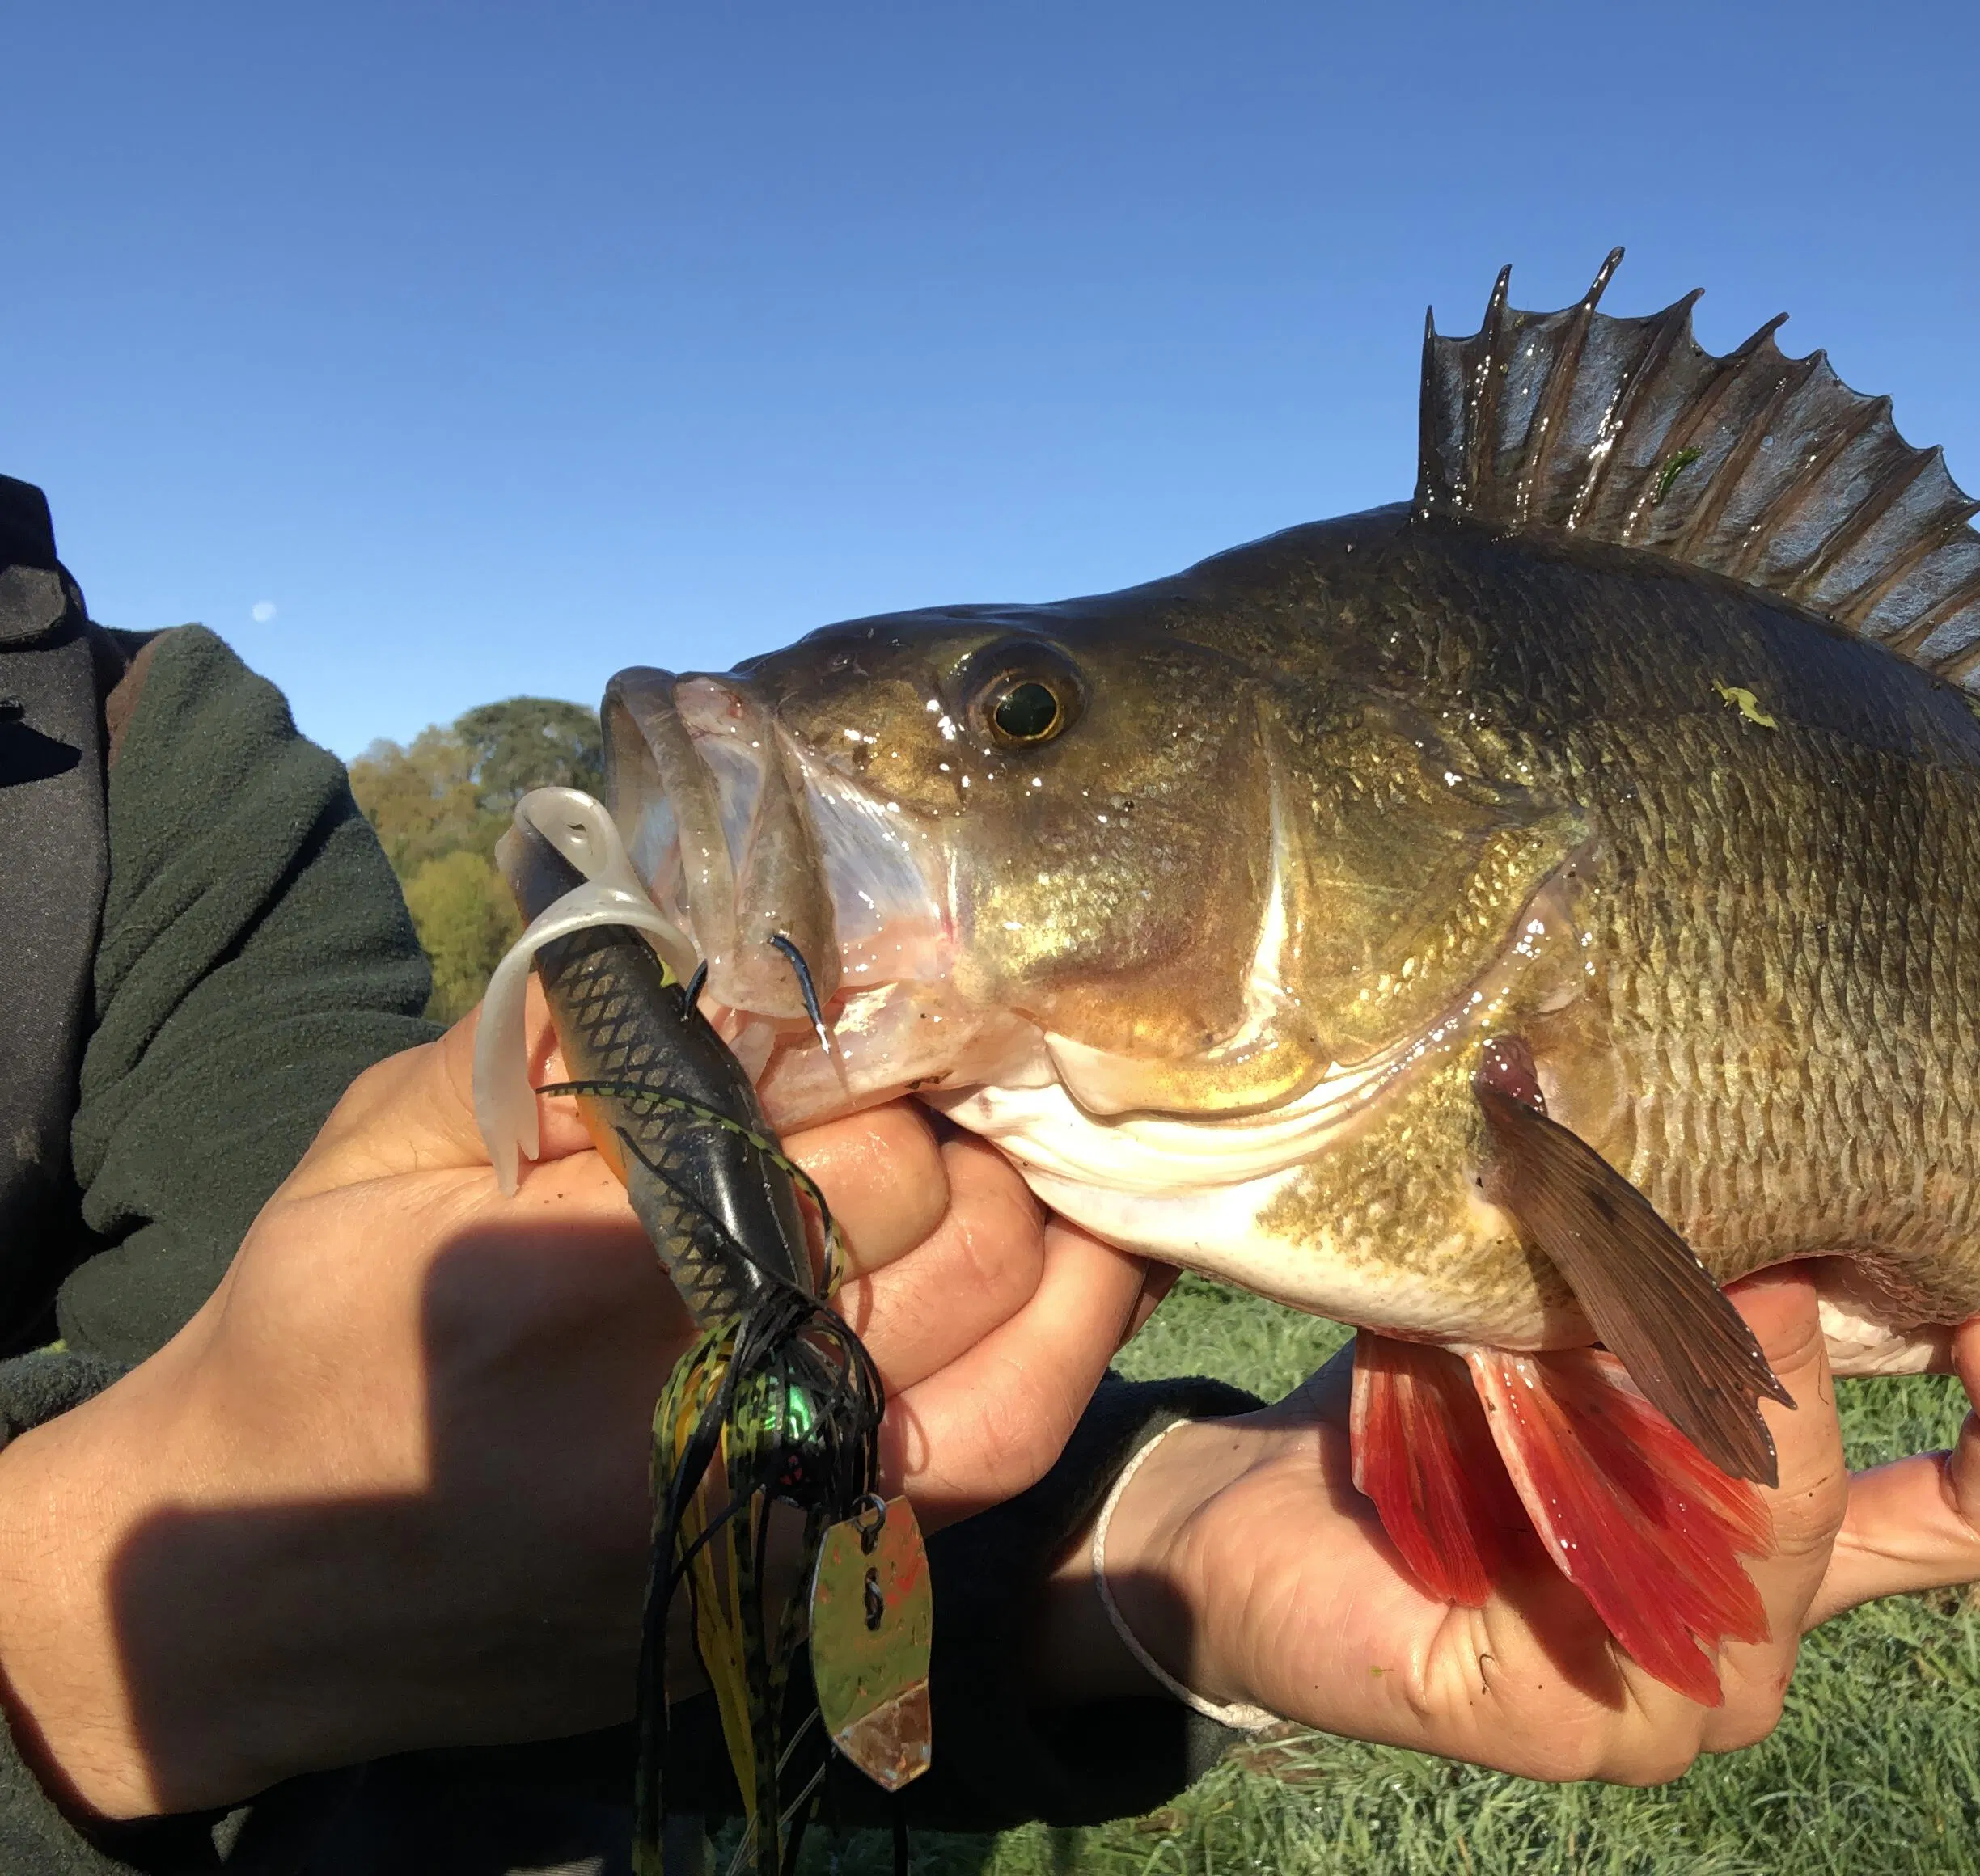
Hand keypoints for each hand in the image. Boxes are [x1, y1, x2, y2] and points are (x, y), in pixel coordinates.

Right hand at [0, 994, 1152, 1820]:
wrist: (242, 1589)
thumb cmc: (312, 1334)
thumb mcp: (383, 1144)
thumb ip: (556, 1036)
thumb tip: (729, 942)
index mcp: (578, 1284)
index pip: (846, 1151)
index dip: (891, 1071)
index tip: (892, 1027)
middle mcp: (696, 1421)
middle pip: (953, 1247)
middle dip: (977, 1152)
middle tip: (962, 1098)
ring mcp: (760, 1532)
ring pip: (1016, 1373)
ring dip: (1053, 1255)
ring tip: (1036, 1174)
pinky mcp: (790, 1599)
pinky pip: (982, 1478)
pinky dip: (1045, 1365)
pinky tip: (1055, 1285)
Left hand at [1051, 1271, 1979, 1781]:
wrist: (1257, 1508)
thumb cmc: (1440, 1400)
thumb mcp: (1591, 1307)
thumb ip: (1693, 1269)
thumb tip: (1772, 1123)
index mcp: (1797, 1547)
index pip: (1978, 1520)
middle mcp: (1757, 1642)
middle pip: (1841, 1519)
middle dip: (1777, 1372)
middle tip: (1715, 1251)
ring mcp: (1663, 1709)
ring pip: (1733, 1569)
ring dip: (1653, 1421)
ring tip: (1582, 1308)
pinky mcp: (1553, 1728)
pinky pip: (1604, 1627)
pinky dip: (1560, 1499)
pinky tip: (1505, 1415)